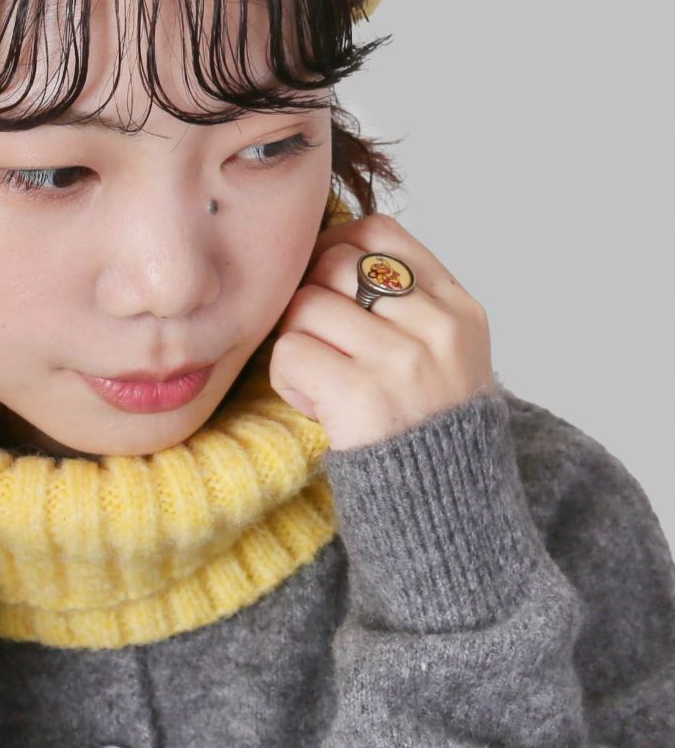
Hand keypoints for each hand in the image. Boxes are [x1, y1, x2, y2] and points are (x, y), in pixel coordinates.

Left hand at [267, 213, 495, 451]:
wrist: (450, 515)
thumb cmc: (429, 428)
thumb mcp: (447, 354)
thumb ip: (406, 302)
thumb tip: (324, 249)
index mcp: (458, 309)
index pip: (378, 233)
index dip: (333, 247)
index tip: (322, 282)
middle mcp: (437, 328)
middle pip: (333, 263)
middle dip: (311, 298)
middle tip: (323, 345)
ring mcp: (402, 360)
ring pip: (305, 304)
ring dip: (297, 341)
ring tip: (323, 380)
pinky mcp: (361, 396)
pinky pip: (290, 350)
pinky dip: (288, 378)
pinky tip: (316, 405)